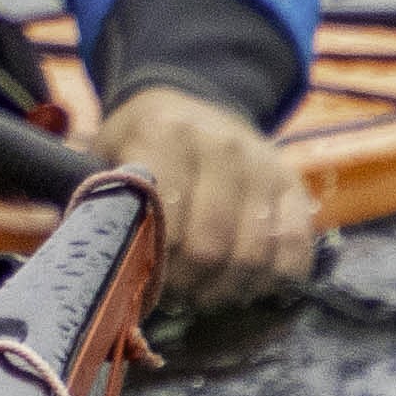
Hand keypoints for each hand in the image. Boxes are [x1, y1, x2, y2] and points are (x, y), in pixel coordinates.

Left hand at [98, 82, 318, 316]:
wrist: (193, 103)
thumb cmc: (140, 144)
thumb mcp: (105, 156)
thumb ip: (100, 202)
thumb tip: (101, 266)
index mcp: (165, 132)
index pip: (164, 223)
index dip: (152, 265)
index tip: (142, 279)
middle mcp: (222, 144)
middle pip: (211, 248)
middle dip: (189, 285)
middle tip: (174, 292)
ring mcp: (263, 163)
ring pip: (254, 256)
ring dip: (227, 289)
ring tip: (206, 291)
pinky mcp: (293, 183)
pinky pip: (295, 248)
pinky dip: (272, 279)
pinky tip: (245, 282)